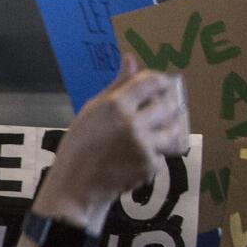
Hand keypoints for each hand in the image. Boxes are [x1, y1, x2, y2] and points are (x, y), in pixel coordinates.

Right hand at [35, 57, 189, 231]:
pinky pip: (161, 155)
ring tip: (146, 141)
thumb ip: (116, 86)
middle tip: (154, 118)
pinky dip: (152, 158)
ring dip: (165, 135)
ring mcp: (142, 145)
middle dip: (165, 111)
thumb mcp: (91, 112)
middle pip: (168, 106)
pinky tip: (132, 162)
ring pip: (172, 132)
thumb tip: (131, 59)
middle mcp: (130, 122)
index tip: (158, 89)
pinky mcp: (148, 165)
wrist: (73, 187)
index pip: (152, 82)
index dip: (159, 84)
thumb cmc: (78, 147)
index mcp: (113, 105)